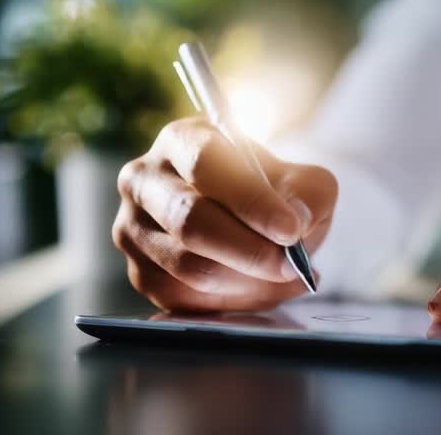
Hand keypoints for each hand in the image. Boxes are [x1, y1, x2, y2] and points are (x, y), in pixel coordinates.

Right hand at [113, 117, 336, 311]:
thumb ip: (308, 194)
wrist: (249, 221)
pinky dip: (230, 302)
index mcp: (181, 140)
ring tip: (283, 278)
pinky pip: (181, 298)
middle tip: (291, 264)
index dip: (249, 200)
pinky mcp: (138, 271)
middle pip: (189, 221)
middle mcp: (145, 179)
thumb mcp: (302, 180)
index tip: (289, 229)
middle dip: (249, 250)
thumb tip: (296, 220)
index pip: (205, 165)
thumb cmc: (270, 192)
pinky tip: (260, 290)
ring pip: (186, 266)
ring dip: (245, 281)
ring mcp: (132, 227)